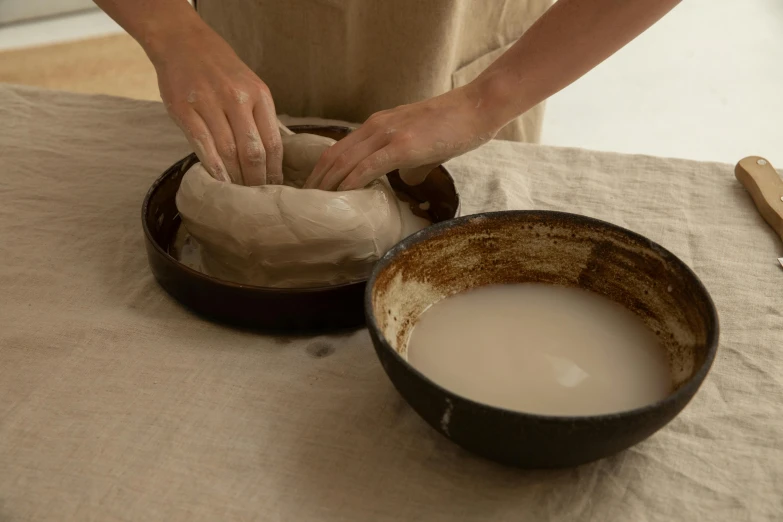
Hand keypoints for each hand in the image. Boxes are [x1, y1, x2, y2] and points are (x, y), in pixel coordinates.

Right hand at [150, 23, 282, 185]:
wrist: (183, 42)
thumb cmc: (221, 69)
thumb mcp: (251, 86)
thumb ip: (260, 117)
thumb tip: (274, 157)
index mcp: (259, 95)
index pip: (273, 143)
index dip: (275, 171)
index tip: (275, 188)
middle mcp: (237, 99)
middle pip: (253, 152)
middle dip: (256, 180)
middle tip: (257, 198)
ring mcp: (209, 104)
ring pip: (228, 152)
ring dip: (235, 178)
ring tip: (239, 194)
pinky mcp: (184, 110)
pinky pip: (202, 146)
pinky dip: (213, 168)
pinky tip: (219, 182)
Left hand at [305, 84, 501, 190]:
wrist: (477, 108)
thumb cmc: (455, 127)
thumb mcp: (424, 147)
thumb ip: (410, 164)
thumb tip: (405, 183)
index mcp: (377, 126)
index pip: (338, 150)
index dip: (321, 171)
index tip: (313, 193)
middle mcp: (376, 127)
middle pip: (334, 156)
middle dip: (316, 182)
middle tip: (303, 204)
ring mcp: (388, 135)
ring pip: (346, 161)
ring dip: (328, 185)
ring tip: (315, 205)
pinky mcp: (403, 146)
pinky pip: (368, 166)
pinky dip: (351, 182)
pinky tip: (341, 195)